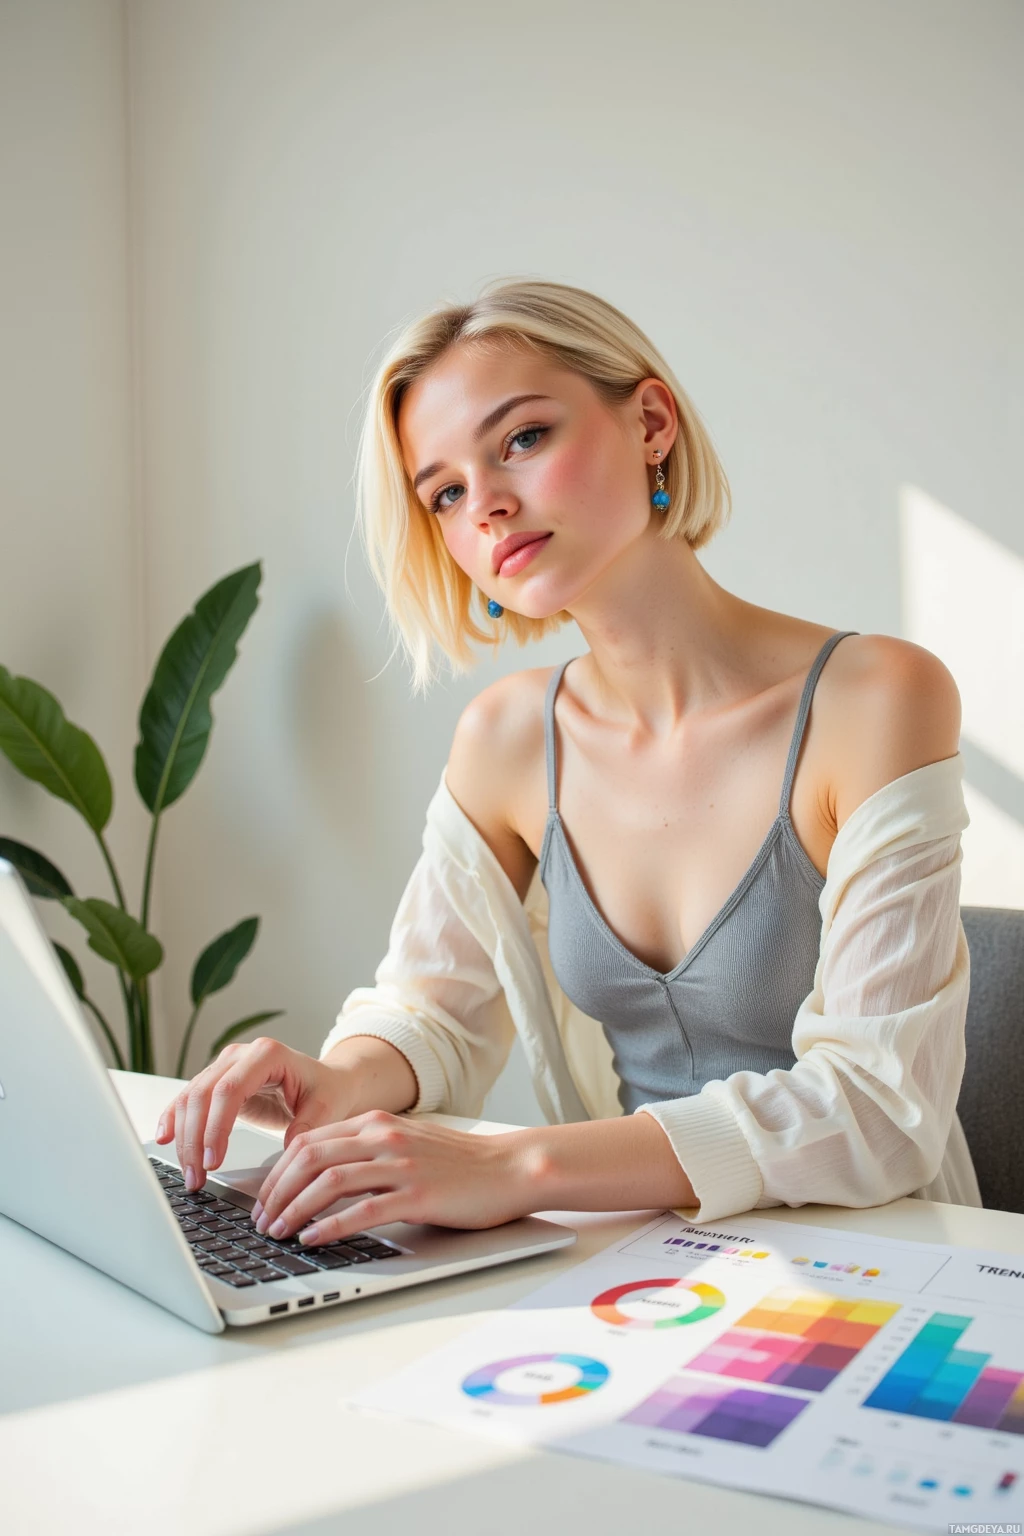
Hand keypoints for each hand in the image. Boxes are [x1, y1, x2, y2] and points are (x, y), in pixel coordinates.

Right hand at [154, 1036, 352, 1190]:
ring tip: (190, 1175)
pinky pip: (188, 1099)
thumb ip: (307, 1127)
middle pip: (203, 1095)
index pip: (230, 1090)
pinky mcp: (216, 1081)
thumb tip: (286, 1150)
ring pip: (190, 1098)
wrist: (326, 1081)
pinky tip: (165, 1138)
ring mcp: (224, 1066)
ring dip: (184, 1138)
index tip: (213, 1161)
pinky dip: (175, 1119)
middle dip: (195, 1140)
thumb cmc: (327, 1091)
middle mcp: (240, 1055)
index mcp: (267, 1055)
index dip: (216, 1126)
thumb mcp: (326, 1108)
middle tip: (197, 1177)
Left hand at [250, 1112, 531, 1245]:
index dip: (277, 1172)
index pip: (309, 1141)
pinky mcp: (418, 1194)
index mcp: (377, 1123)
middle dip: (276, 1192)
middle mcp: (384, 1137)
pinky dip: (330, 1226)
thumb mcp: (406, 1144)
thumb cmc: (460, 1164)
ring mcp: (400, 1164)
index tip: (263, 1198)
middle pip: (309, 1158)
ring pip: (328, 1181)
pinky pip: (362, 1210)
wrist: (510, 1167)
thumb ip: (368, 1152)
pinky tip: (313, 1239)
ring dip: (294, 1209)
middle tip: (261, 1221)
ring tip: (278, 1233)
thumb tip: (321, 1178)